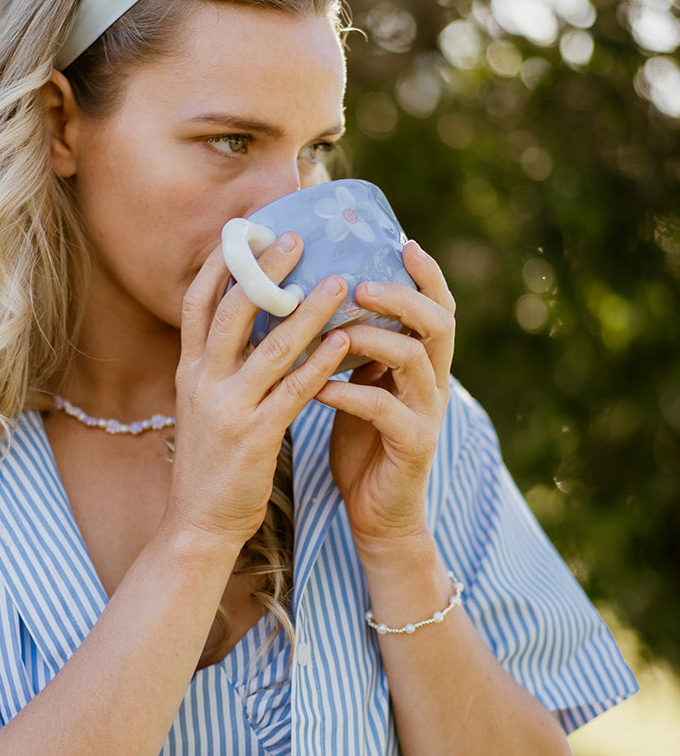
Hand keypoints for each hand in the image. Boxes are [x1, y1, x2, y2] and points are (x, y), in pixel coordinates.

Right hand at [165, 236, 352, 549]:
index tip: (246, 231)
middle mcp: (202, 381)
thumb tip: (249, 322)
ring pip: (272, 347)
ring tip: (339, 283)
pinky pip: (295, 391)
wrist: (198, 523)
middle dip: (265, 271)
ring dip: (307, 311)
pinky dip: (321, 363)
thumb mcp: (202, 405)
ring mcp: (228, 408)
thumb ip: (219, 365)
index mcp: (188, 370)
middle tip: (297, 238)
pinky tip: (345, 342)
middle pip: (233, 311)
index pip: (196, 303)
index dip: (220, 264)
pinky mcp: (256, 436)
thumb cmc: (210, 463)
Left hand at [315, 241, 455, 551]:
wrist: (376, 514)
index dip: (426, 274)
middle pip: (438, 322)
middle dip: (403, 296)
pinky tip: (319, 387)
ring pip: (416, 359)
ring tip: (335, 330)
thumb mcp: (360, 385)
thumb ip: (355, 347)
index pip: (437, 306)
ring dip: (374, 338)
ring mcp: (427, 414)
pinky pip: (386, 410)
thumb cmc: (361, 443)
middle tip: (361, 282)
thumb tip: (317, 296)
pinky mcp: (413, 446)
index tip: (401, 240)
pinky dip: (351, 394)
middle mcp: (434, 382)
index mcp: (422, 363)